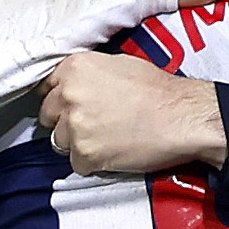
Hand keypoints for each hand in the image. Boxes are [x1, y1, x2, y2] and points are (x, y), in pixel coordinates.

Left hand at [38, 53, 227, 174]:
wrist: (182, 117)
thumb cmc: (159, 91)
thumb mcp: (119, 64)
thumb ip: (88, 74)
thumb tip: (76, 85)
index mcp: (74, 68)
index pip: (46, 86)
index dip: (60, 98)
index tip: (69, 106)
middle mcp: (68, 94)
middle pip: (48, 115)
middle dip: (64, 121)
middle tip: (91, 124)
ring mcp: (74, 126)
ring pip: (59, 141)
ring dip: (78, 143)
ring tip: (106, 139)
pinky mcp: (84, 154)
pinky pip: (77, 164)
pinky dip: (92, 162)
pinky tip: (113, 152)